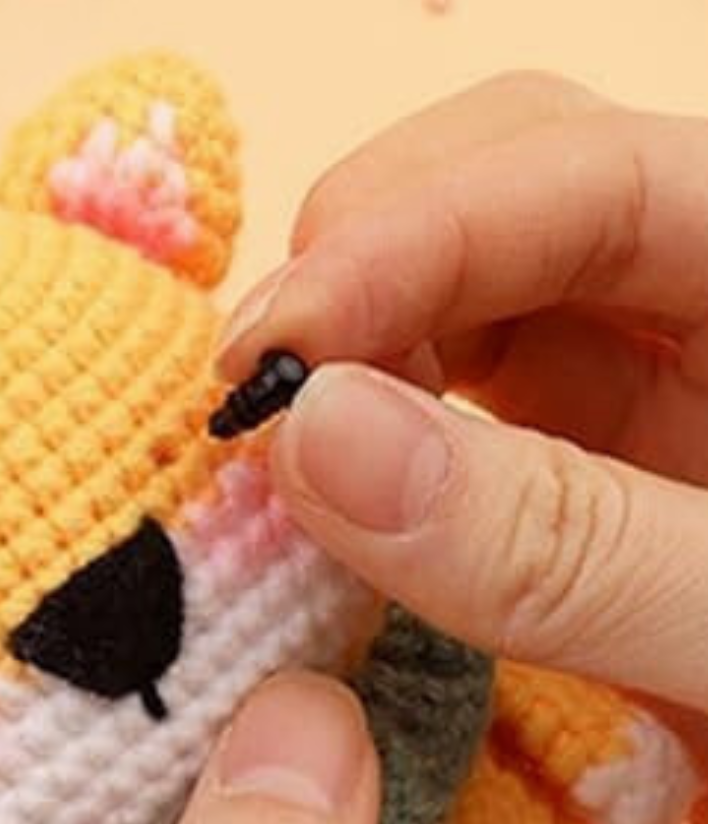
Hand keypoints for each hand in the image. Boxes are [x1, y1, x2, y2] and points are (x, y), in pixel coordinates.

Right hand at [216, 71, 707, 823]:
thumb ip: (561, 546)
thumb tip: (316, 437)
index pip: (587, 179)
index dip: (410, 237)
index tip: (272, 354)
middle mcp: (701, 309)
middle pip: (501, 194)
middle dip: (359, 272)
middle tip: (259, 395)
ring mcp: (635, 390)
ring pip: (457, 300)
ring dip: (348, 357)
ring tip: (279, 450)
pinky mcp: (576, 473)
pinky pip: (448, 412)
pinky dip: (366, 447)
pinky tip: (322, 497)